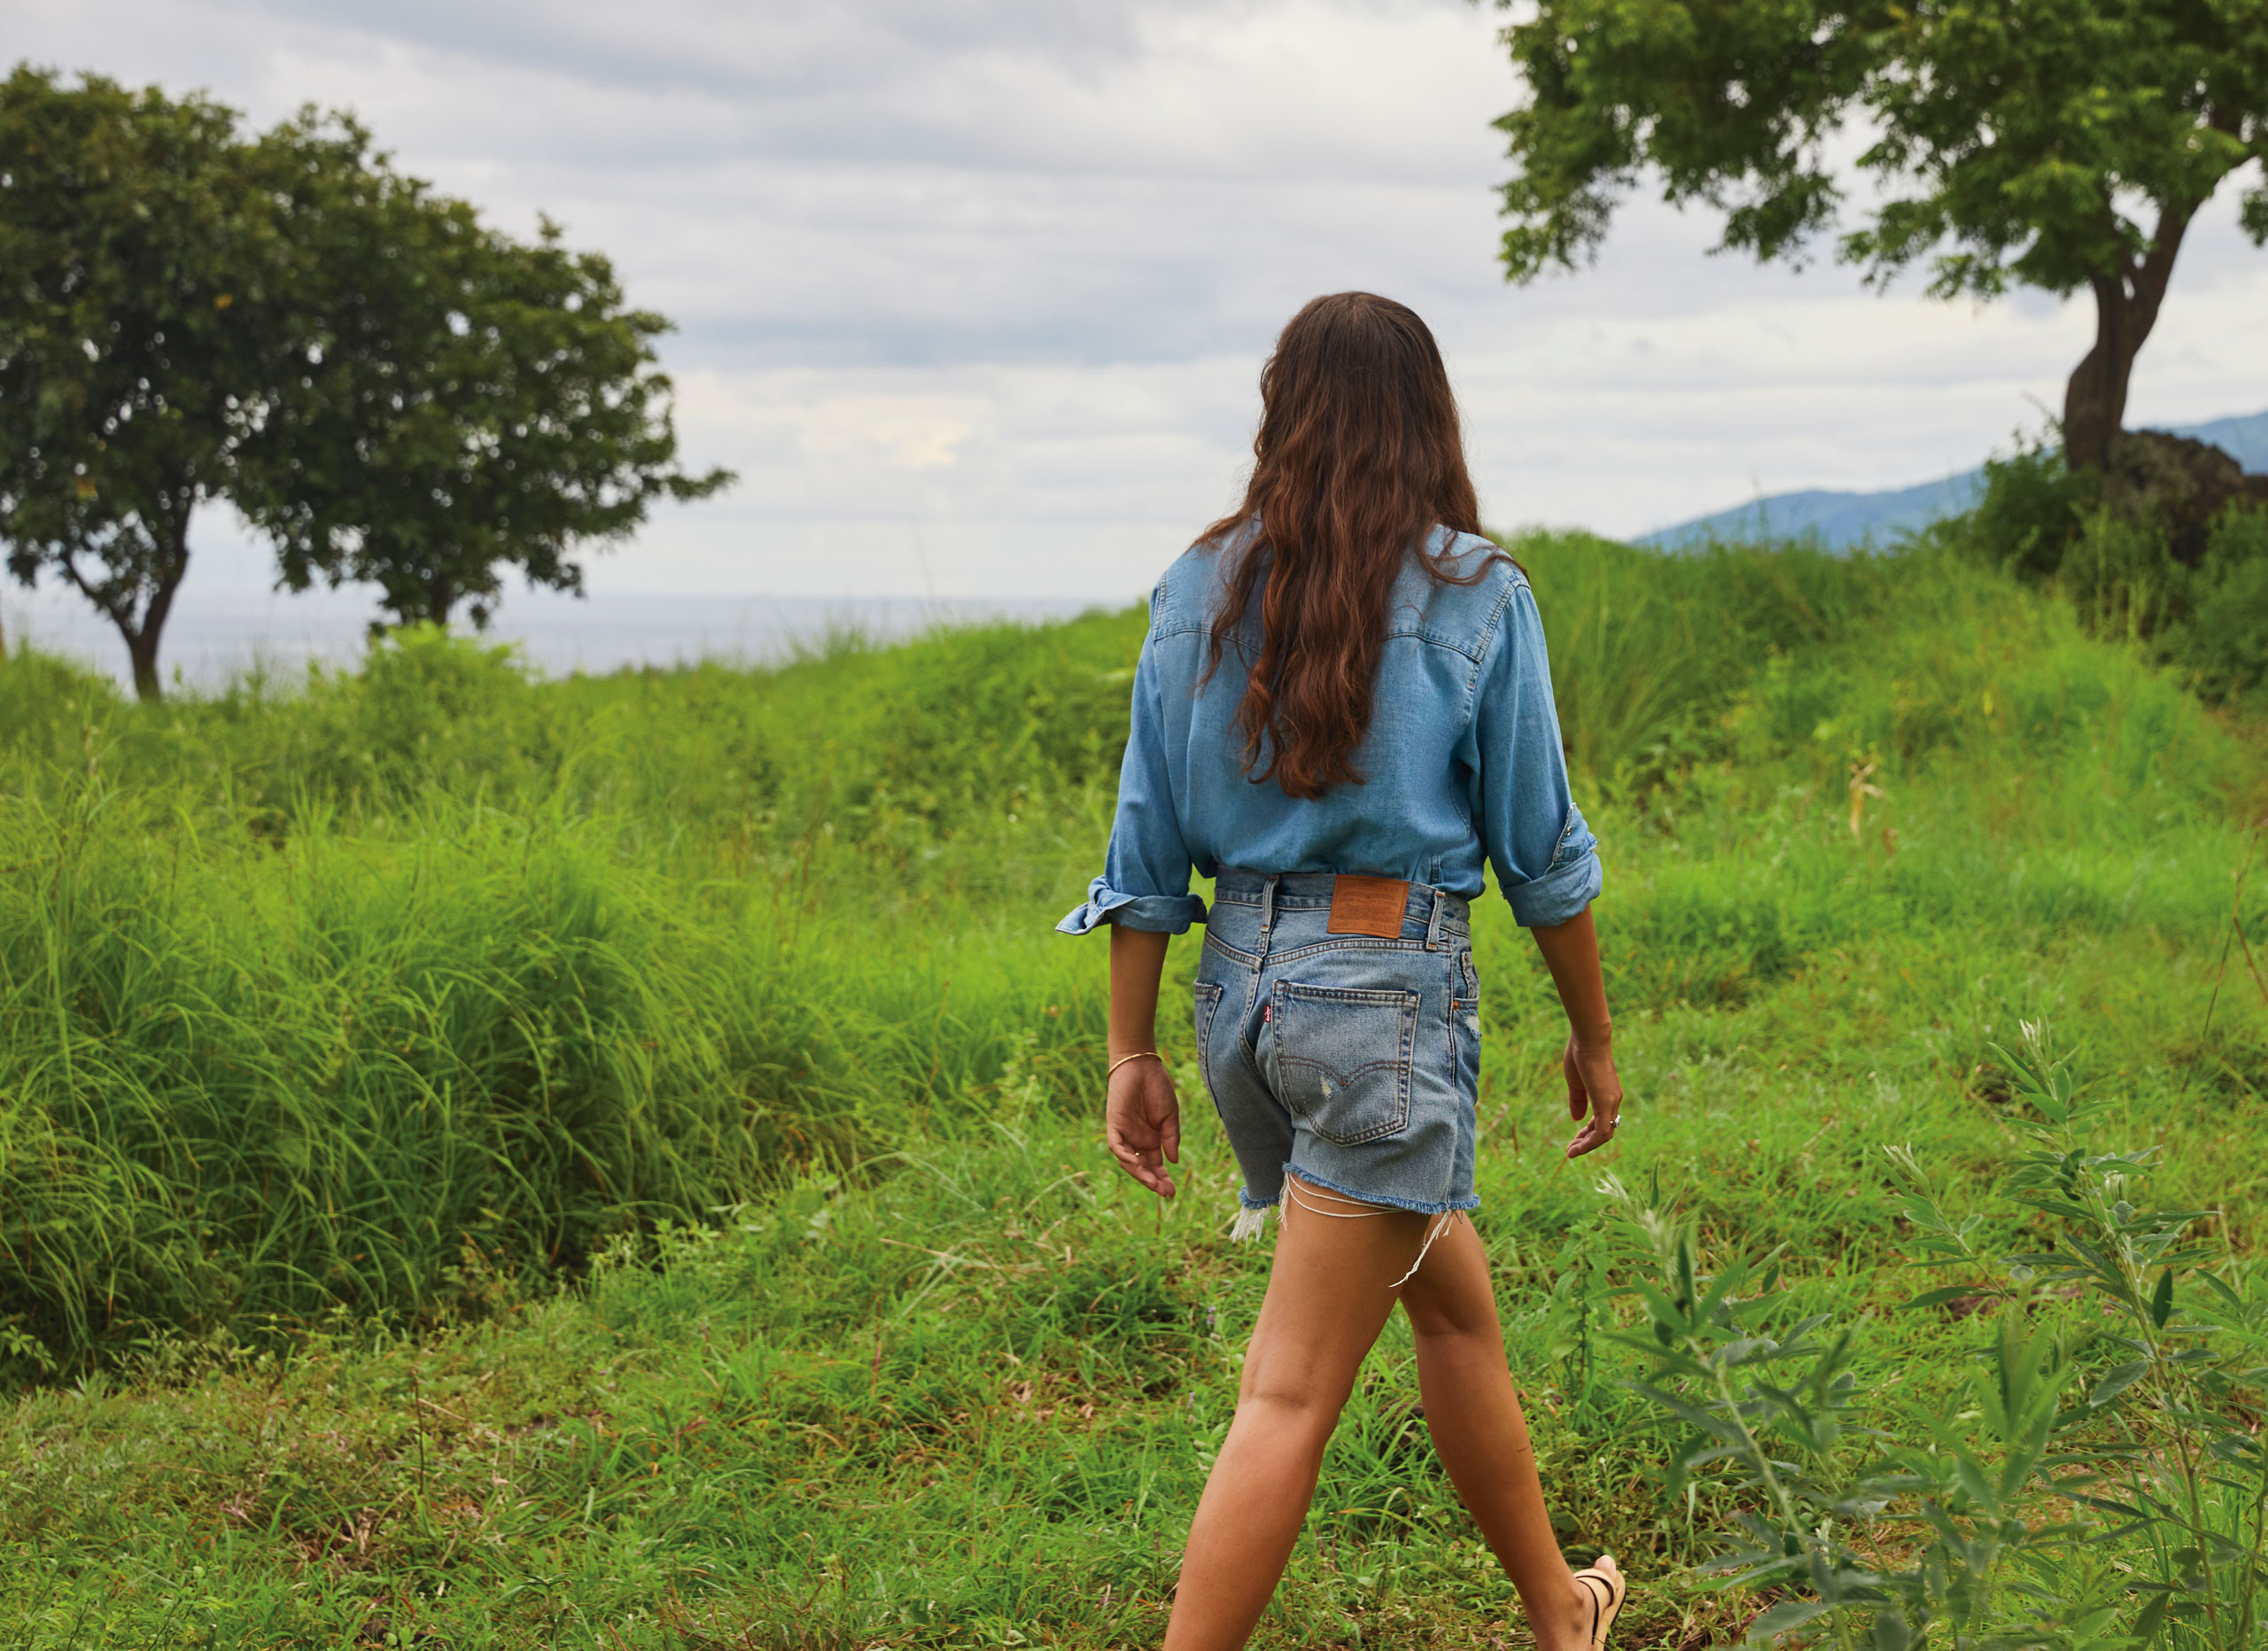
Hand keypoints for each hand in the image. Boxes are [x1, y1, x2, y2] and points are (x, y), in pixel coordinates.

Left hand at [1105, 1055, 1180, 1197]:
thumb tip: (1173, 1161)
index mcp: (1152, 1140)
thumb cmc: (1157, 1087)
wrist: (1142, 1065)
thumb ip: (1171, 1137)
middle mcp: (1137, 1140)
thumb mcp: (1170, 1115)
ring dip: (1139, 1173)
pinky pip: (1116, 1146)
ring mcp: (1125, 1134)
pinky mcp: (1114, 1124)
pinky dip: (1123, 1156)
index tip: (1172, 1191)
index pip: (1156, 1166)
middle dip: (1152, 1181)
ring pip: (1128, 1162)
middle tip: (1165, 1192)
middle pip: (1143, 1168)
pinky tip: (1134, 1163)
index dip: (1163, 1179)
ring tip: (1153, 1183)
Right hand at [1563, 1033, 1622, 1158]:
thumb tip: (1577, 1119)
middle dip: (1587, 1142)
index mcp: (1608, 1094)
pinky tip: (1577, 1147)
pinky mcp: (1606, 1103)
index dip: (1588, 1133)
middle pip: (1605, 1131)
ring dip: (1587, 1146)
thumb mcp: (1576, 1083)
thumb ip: (1577, 1101)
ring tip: (1571, 1152)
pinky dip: (1590, 1143)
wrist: (1588, 1039)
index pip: (1602, 1120)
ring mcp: (1612, 1102)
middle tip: (1571, 1150)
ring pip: (1604, 1135)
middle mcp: (1614, 1100)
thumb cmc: (1580, 1055)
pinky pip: (1601, 1132)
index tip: (1574, 1140)